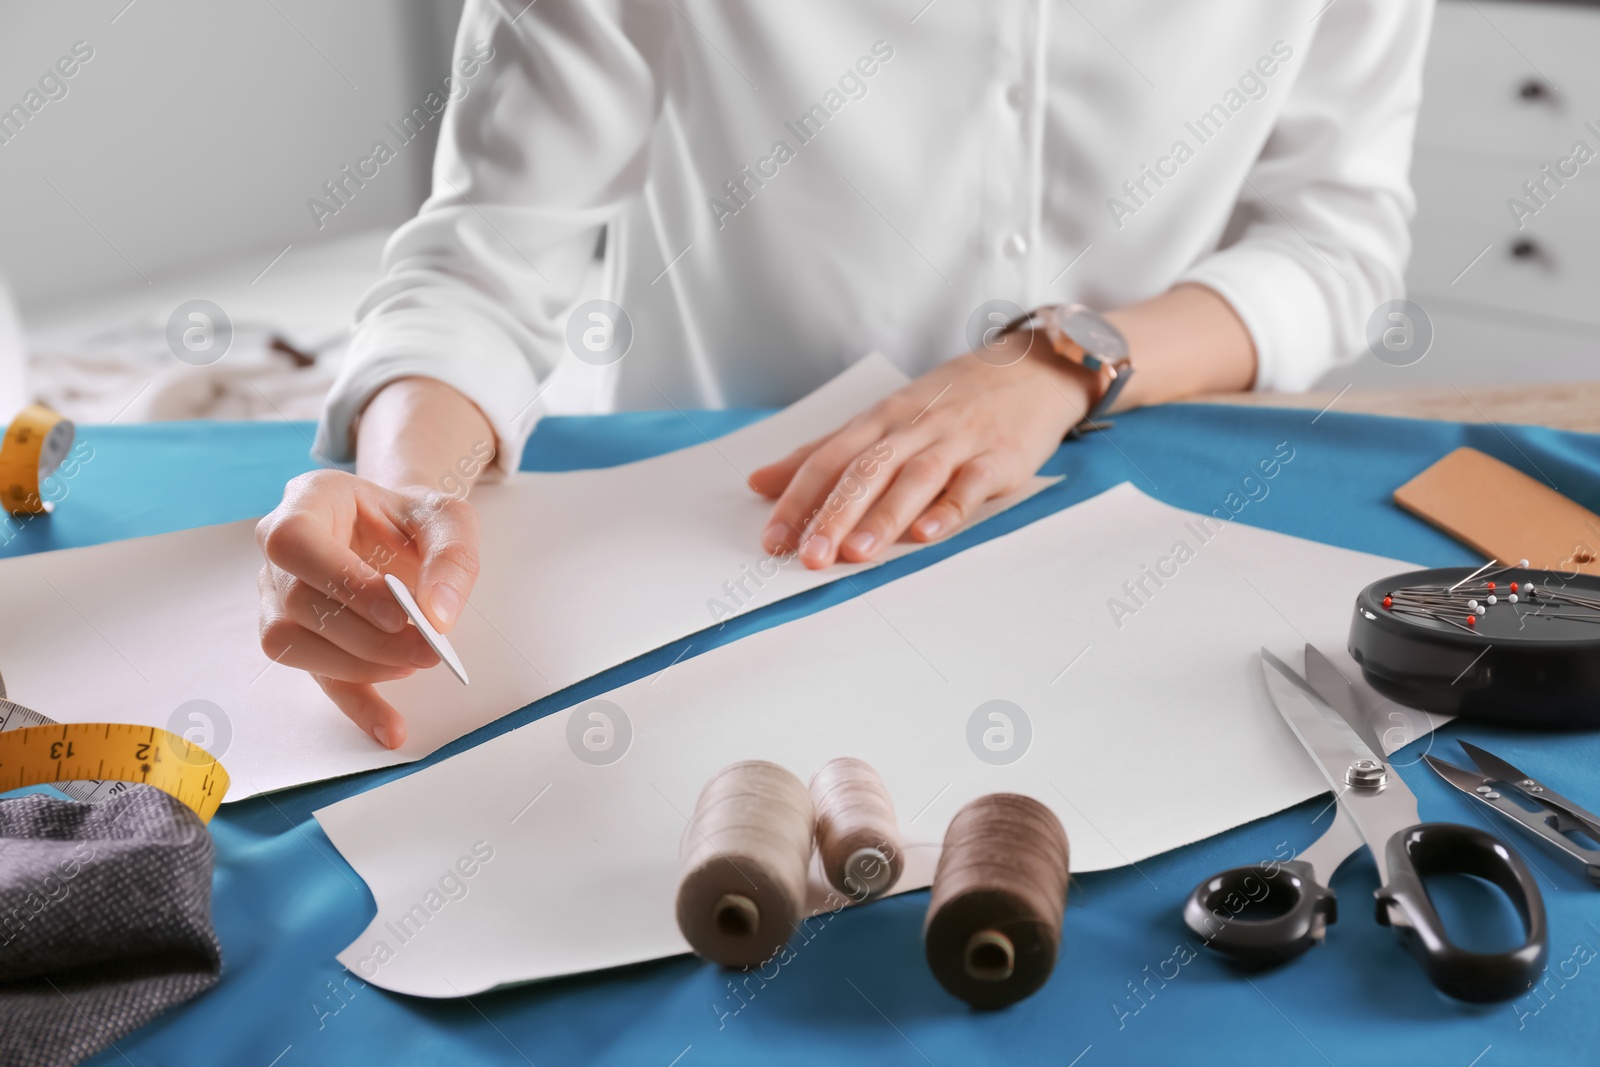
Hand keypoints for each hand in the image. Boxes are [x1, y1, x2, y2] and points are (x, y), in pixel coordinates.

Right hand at [255, 469, 481, 747]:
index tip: (398, 612)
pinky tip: (390, 728)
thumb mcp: (447, 517)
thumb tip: (437, 615)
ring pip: (294, 644)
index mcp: (307, 503)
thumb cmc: (415, 518)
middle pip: (299, 603)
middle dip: (367, 636)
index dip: (340, 582)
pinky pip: (318, 678)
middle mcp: (279, 552)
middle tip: (428, 648)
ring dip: (360, 664)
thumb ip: (451, 556)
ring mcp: (279, 598)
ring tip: (416, 661)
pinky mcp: (302, 640)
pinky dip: (357, 706)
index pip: (295, 542)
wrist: (401, 530)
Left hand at [749, 335, 1092, 566]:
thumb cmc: (949, 401)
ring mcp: (956, 442)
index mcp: (879, 420)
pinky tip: (926, 535)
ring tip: (855, 554)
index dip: (798, 499)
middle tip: (808, 557)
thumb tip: (760, 482)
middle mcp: (912, 428)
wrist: (1030, 370)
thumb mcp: (882, 418)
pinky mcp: (997, 457)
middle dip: (833, 515)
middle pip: (865, 471)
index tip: (773, 539)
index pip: (828, 460)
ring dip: (883, 517)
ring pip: (913, 479)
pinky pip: (970, 485)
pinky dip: (948, 510)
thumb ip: (824, 452)